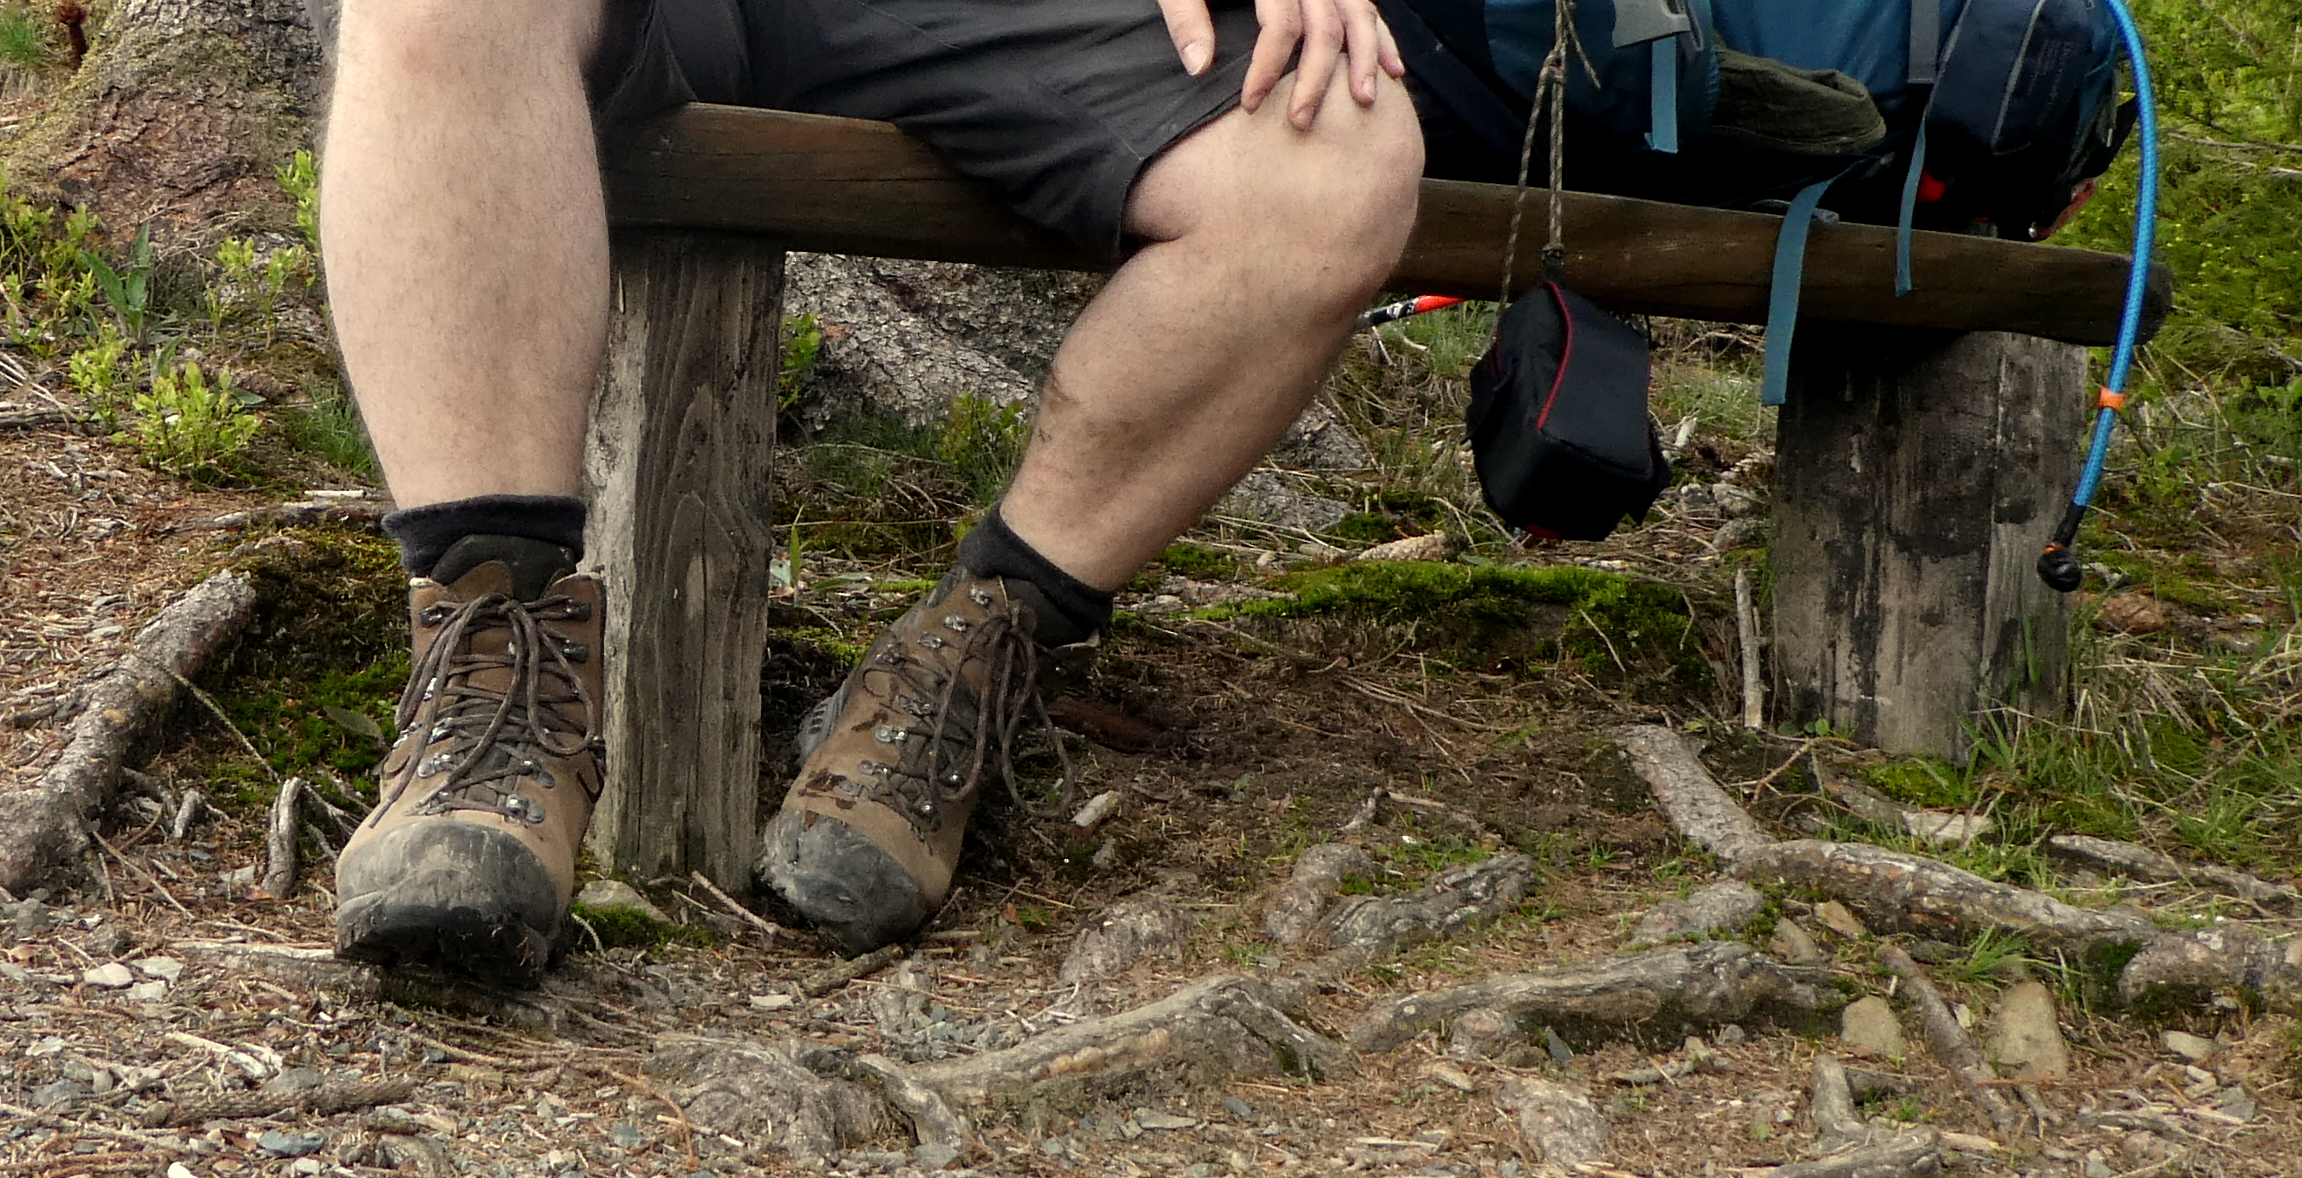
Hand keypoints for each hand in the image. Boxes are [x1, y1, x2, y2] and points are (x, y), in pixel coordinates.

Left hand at [1157, 0, 1404, 130]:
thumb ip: (1186, 16)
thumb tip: (1199, 68)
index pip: (1281, 24)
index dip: (1267, 68)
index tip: (1250, 106)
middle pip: (1325, 26)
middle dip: (1317, 79)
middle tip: (1301, 122)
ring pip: (1358, 14)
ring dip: (1365, 59)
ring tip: (1364, 101)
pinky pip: (1366, 6)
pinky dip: (1381, 37)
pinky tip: (1393, 70)